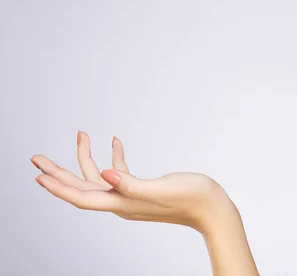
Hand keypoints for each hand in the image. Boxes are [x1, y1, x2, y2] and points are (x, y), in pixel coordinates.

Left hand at [30, 131, 235, 234]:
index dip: (59, 186)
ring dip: (86, 158)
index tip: (38, 175)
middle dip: (59, 172)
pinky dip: (116, 156)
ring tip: (80, 135)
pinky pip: (121, 172)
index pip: (82, 197)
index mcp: (123, 204)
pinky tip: (117, 142)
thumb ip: (131, 184)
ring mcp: (131, 196)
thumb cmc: (192, 199)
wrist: (212, 208)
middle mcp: (122, 201)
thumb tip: (106, 175)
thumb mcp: (160, 189)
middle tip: (37, 158)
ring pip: (98, 178)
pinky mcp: (142, 189)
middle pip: (81, 188)